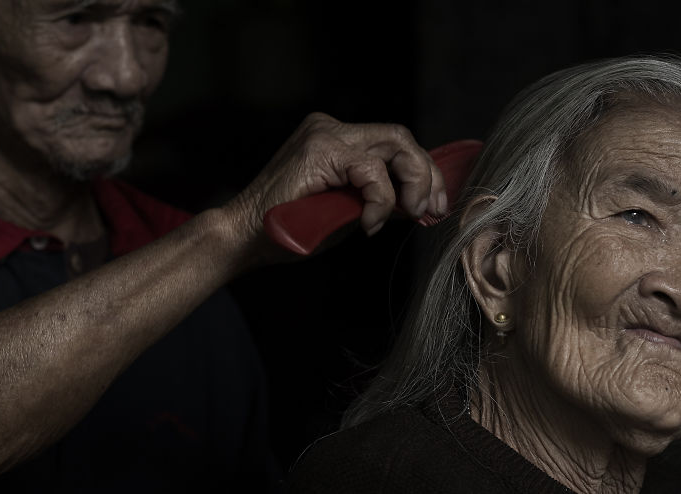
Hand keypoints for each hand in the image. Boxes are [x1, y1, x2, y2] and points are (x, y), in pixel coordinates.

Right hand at [225, 112, 446, 260]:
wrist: (245, 238)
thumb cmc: (290, 229)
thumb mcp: (347, 213)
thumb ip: (379, 201)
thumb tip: (417, 204)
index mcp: (337, 139)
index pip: (395, 143)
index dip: (424, 172)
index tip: (435, 206)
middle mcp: (332, 128)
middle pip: (401, 137)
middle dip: (428, 174)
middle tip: (433, 210)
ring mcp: (326, 134)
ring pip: (395, 143)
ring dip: (413, 182)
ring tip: (410, 213)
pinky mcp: (321, 150)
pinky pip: (371, 170)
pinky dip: (381, 200)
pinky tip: (370, 222)